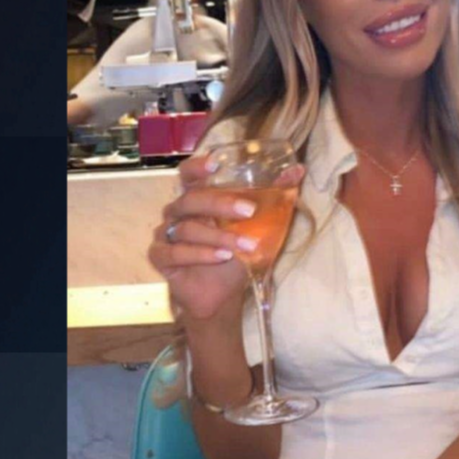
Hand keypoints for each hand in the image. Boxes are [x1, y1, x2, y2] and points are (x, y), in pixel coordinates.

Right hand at [147, 151, 303, 321]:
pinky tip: (222, 258)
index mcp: (197, 198)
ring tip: (246, 247)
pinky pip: (174, 253)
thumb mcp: (258, 225)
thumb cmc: (236, 254)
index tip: (215, 164)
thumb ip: (273, 196)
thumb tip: (298, 170)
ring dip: (220, 237)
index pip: (188, 174)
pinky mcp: (160, 257)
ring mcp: (165, 234)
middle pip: (191, 200)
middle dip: (221, 204)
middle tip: (249, 211)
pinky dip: (200, 255)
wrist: (222, 294)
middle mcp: (177, 212)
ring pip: (187, 229)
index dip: (198, 167)